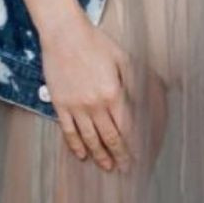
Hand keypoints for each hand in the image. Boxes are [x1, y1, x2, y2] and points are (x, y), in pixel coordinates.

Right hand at [40, 13, 135, 170]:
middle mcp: (95, 104)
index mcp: (113, 94)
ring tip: (106, 167)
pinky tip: (81, 155)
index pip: (126, 128)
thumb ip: (134, 83)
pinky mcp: (60, 104)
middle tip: (124, 168)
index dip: (132, 145)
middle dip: (118, 155)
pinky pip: (68, 131)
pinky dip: (75, 145)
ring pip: (89, 138)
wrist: (64, 34)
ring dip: (99, 155)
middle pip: (109, 137)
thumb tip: (143, 102)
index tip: (136, 157)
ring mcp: (75, 106)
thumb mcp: (123, 59)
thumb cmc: (96, 43)